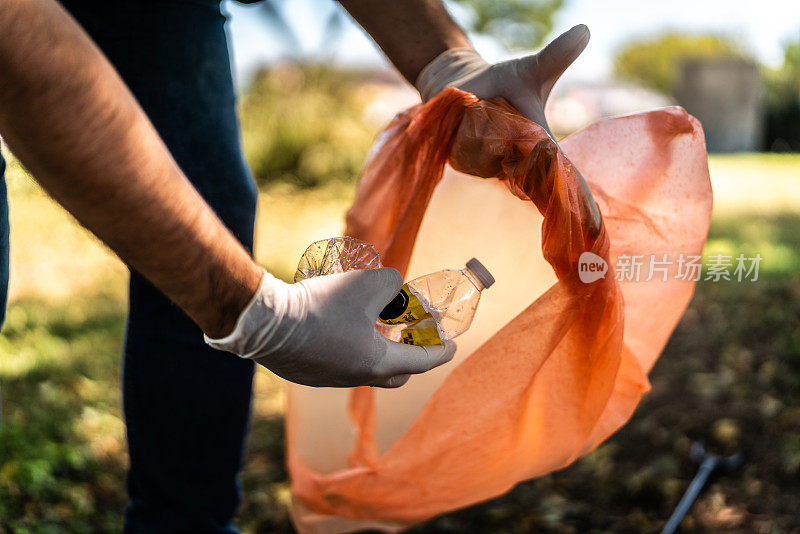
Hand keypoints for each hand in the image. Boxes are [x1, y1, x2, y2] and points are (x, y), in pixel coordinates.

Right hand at [205, 268, 455, 387]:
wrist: (264, 323)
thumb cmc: (321, 305)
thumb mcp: (368, 283)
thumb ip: (393, 283)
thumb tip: (393, 288)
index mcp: (376, 364)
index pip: (421, 361)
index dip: (441, 351)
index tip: (453, 345)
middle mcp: (355, 378)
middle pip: (395, 374)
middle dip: (410, 356)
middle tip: (413, 332)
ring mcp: (329, 379)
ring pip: (365, 368)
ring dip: (377, 349)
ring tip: (376, 323)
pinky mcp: (307, 373)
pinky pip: (339, 363)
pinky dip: (351, 348)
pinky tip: (342, 326)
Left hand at [416, 24, 600, 231]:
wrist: (462, 86)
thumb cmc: (505, 81)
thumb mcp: (533, 68)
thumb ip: (557, 55)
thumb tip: (584, 29)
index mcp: (542, 148)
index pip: (560, 172)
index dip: (574, 193)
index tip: (592, 217)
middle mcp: (519, 165)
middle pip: (526, 172)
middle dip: (524, 160)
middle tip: (513, 126)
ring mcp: (491, 168)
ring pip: (494, 156)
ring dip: (489, 133)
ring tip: (484, 108)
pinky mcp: (465, 163)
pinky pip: (469, 151)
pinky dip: (468, 133)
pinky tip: (466, 118)